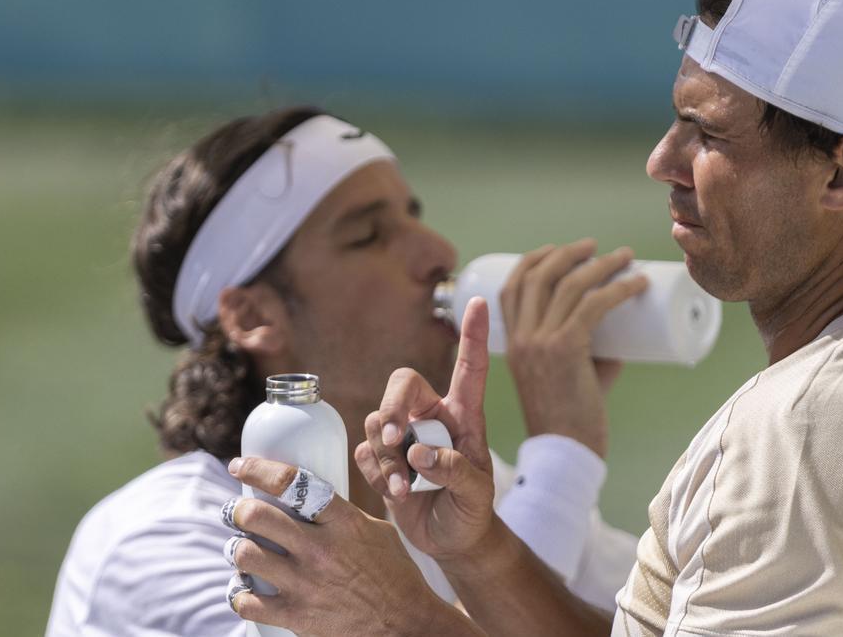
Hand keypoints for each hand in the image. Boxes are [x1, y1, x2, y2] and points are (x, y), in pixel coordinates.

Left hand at [224, 458, 479, 636]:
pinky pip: (247, 602)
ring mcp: (306, 584)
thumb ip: (343, 516)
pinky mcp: (298, 616)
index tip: (240, 466)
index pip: (292, 483)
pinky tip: (245, 588)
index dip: (258, 470)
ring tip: (243, 550)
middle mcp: (320, 549)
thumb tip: (310, 505)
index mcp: (343, 522)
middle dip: (236, 510)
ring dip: (237, 550)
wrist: (405, 624)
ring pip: (246, 555)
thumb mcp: (378, 532)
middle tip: (236, 512)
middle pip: (257, 516)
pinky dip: (240, 594)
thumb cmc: (395, 575)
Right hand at [355, 297, 496, 562]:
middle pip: (401, 384)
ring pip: (378, 422)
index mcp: (463, 415)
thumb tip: (419, 454)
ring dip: (386, 455)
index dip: (473, 335)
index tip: (477, 300)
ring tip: (406, 487)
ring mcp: (403, 437)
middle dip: (392, 407)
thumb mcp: (476, 493)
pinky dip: (377, 472)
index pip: (469, 368)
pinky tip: (397, 493)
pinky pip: (365, 452)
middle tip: (396, 438)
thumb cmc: (472, 510)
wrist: (453, 541)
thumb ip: (454, 470)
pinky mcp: (382, 460)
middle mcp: (430, 418)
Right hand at [501, 239, 648, 456]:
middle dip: (570, 253)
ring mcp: (540, 342)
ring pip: (570, 285)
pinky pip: (593, 306)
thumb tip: (625, 321)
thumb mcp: (570, 373)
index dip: (534, 260)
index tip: (559, 249)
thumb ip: (594, 347)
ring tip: (624, 256)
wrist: (565, 452)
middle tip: (597, 248)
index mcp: (511, 341)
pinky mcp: (565, 350)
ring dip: (601, 264)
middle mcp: (521, 337)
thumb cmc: (572, 416)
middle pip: (540, 275)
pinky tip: (638, 282)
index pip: (511, 285)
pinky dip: (619, 289)